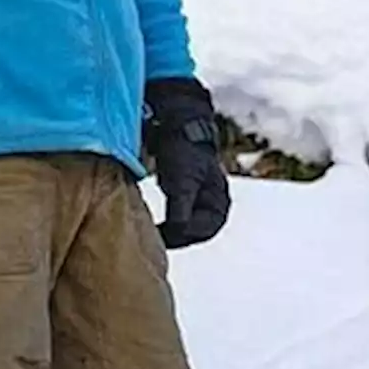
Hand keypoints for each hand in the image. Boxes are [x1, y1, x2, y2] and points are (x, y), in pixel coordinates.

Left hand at [144, 77, 230, 249]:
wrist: (176, 128)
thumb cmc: (184, 153)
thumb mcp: (182, 182)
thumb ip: (181, 207)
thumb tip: (179, 230)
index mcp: (219, 205)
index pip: (201, 231)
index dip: (181, 235)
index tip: (161, 236)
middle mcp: (213, 209)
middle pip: (193, 234)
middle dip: (174, 236)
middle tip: (151, 240)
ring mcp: (199, 206)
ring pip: (183, 230)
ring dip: (169, 232)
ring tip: (149, 234)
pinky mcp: (184, 201)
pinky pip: (175, 221)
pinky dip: (165, 224)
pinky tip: (150, 225)